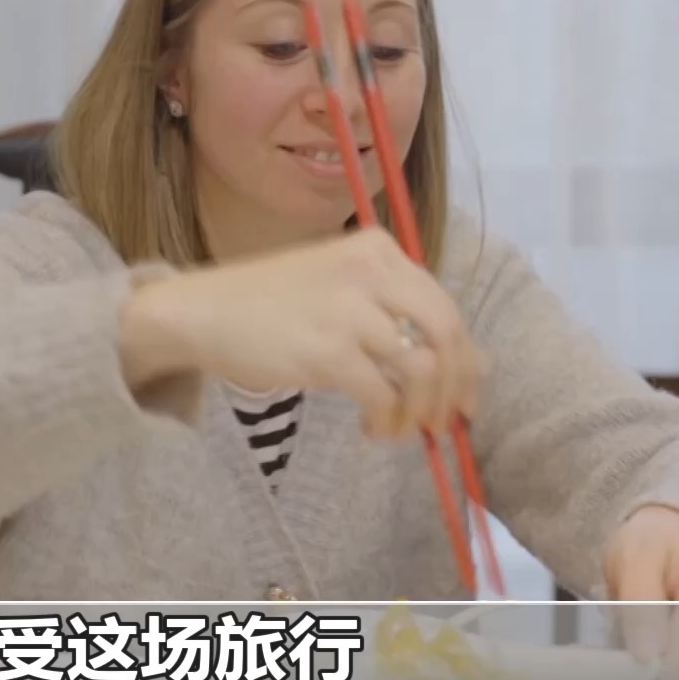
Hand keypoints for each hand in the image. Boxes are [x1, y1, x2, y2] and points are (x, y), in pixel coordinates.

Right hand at [120, 227, 481, 437]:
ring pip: (421, 369)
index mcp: (377, 249)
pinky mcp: (327, 350)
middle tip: (444, 421)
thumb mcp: (343, 292)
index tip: (465, 395)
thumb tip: (477, 362)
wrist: (201, 311)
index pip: (445, 306)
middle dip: (455, 386)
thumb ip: (401, 315)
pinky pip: (383, 395)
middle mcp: (370, 271)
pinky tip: (373, 429)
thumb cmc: (270, 303)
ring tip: (400, 429)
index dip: (466, 359)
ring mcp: (349, 310)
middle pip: (446, 334)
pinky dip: (388, 421)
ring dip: (420, 411)